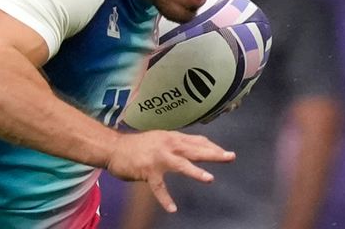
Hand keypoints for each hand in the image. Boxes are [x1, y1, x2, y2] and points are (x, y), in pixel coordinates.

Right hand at [105, 130, 234, 212]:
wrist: (114, 148)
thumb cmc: (138, 145)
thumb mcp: (160, 137)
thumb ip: (176, 142)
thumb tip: (193, 145)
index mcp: (172, 137)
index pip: (197, 141)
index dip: (212, 146)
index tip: (225, 152)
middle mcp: (167, 145)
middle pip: (194, 149)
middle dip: (213, 153)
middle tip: (230, 156)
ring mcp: (158, 158)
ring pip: (180, 165)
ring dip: (195, 172)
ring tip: (209, 179)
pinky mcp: (148, 171)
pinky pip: (159, 187)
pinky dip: (165, 198)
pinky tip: (172, 208)